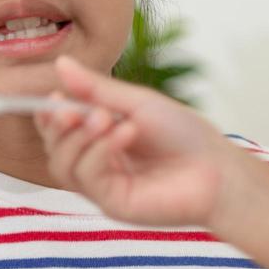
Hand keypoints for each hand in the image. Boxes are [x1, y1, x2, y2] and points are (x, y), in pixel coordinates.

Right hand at [36, 57, 247, 227]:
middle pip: (54, 149)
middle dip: (58, 127)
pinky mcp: (111, 203)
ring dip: (78, 139)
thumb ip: (96, 89)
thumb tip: (60, 65)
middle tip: (74, 111)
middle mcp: (96, 164)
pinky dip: (98, 152)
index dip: (49, 117)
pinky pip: (87, 178)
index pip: (58, 131)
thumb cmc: (185, 136)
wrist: (220, 170)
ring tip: (107, 119)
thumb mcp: (137, 102)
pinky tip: (124, 133)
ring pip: (63, 166)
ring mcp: (102, 186)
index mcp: (99, 139)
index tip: (54, 99)